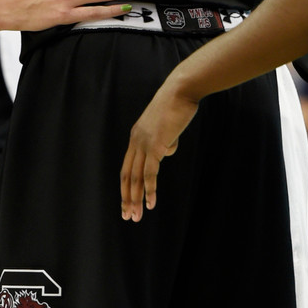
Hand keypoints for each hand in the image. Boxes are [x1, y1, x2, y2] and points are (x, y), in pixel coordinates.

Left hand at [119, 75, 198, 221]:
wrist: (180, 90)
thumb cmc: (177, 105)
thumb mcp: (167, 127)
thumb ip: (164, 141)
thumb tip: (165, 152)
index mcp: (136, 136)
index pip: (127, 166)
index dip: (127, 186)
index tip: (128, 203)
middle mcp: (136, 140)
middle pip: (128, 175)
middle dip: (127, 198)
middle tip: (129, 216)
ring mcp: (144, 143)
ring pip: (136, 177)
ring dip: (136, 199)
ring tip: (136, 216)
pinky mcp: (156, 145)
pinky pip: (150, 172)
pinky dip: (150, 190)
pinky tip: (151, 203)